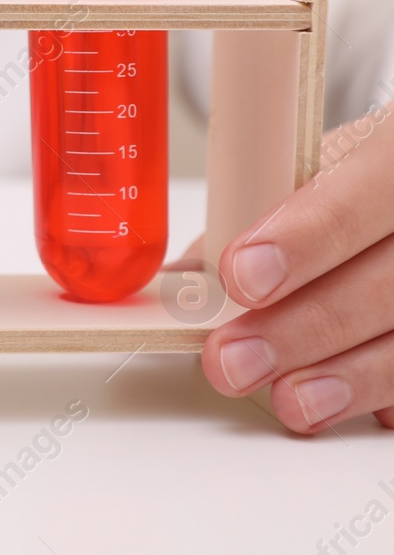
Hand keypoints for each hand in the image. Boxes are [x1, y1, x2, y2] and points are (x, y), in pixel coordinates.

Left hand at [200, 104, 393, 432]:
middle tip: (234, 359)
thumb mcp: (307, 174)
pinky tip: (339, 402)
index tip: (242, 276)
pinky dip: (381, 390)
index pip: (364, 192)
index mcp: (393, 152)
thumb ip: (249, 217)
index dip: (305, 238)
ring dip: (347, 375)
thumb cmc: (350, 184)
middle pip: (387, 277)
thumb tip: (182, 280)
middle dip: (305, 326)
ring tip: (288, 400)